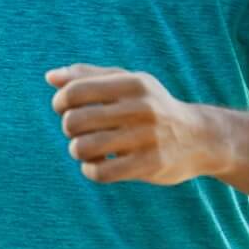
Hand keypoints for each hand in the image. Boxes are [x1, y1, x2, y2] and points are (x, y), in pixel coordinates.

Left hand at [45, 64, 217, 185]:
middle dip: (69, 128)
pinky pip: (101, 171)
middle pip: (75, 120)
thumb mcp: (127, 83)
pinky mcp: (150, 165)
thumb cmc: (152, 107)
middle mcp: (141, 108)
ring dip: (77, 150)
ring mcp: (147, 138)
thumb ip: (88, 76)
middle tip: (79, 131)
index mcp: (133, 83)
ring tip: (86, 149)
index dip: (60, 102)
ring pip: (84, 147)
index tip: (65, 109)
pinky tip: (97, 164)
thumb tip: (49, 77)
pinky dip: (90, 169)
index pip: (76, 91)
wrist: (199, 138)